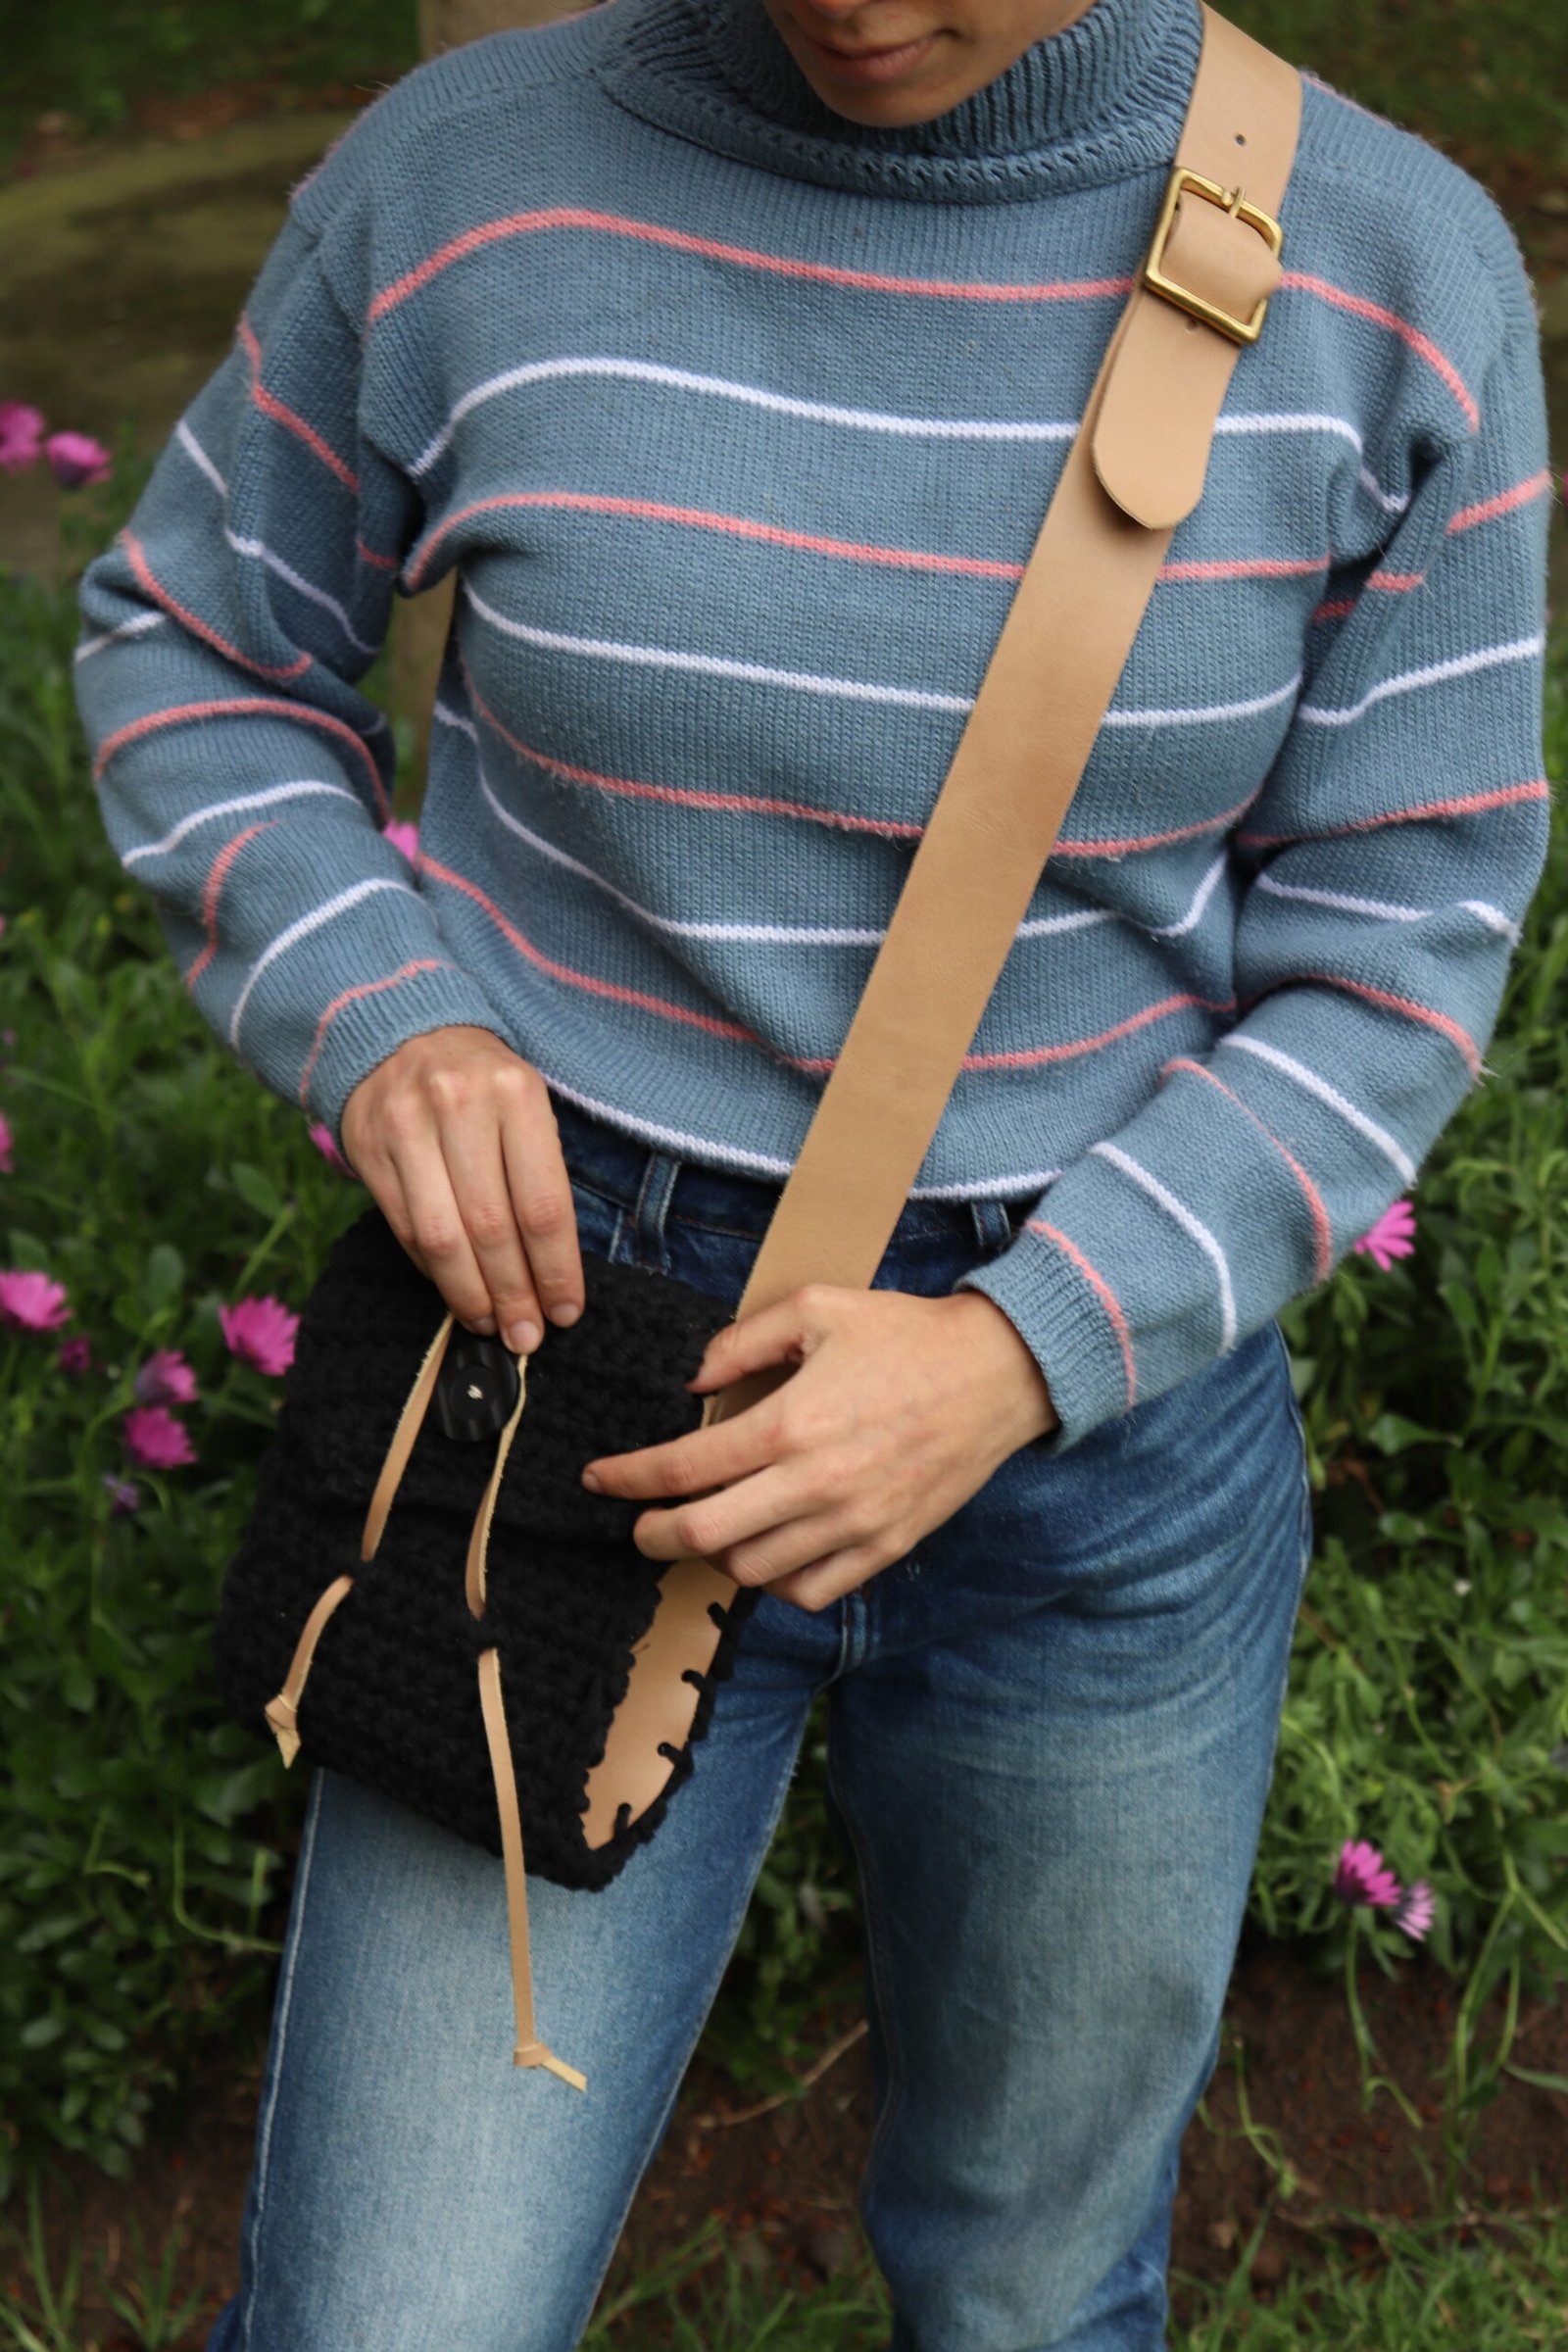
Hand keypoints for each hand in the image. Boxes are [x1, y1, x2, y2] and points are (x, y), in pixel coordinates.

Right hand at [339, 1026, 583, 1348]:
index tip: (567, 1310)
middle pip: (492, 1228)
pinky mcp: (368, 1149)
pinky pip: (405, 1228)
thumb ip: (539, 1172)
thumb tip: (552, 1269)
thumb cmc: (482, 1080)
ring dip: (470, 1294)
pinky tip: (456, 1289)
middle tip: (528, 1335)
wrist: (398, 1028)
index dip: (556, 1269)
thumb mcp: (525, 1101)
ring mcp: (407, 1128)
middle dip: (515, 1294)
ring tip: (492, 1324)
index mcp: (515, 1094)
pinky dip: (433, 1271)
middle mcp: (459, 1107)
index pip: (542, 1203)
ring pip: (442, 1237)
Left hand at [581, 1286, 1057, 1612]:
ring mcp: (853, 1524)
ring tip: (704, 1531)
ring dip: (713, 1555)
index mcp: (790, 1423)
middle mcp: (816, 1484)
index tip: (600, 1480)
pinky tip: (765, 1553)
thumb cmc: (905, 1334)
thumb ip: (741, 1341)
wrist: (999, 1372)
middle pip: (703, 1534)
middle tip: (637, 1526)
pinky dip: (774, 1582)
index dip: (628, 1479)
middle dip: (652, 1535)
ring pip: (752, 1570)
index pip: (682, 1469)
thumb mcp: (817, 1308)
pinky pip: (810, 1591)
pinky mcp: (885, 1546)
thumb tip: (691, 1381)